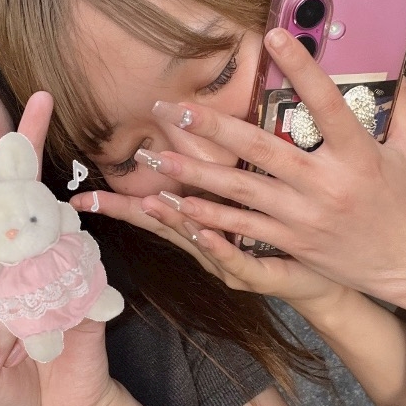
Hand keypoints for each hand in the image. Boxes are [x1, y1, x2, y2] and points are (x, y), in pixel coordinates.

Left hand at [0, 92, 116, 405]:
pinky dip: (78, 275)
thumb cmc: (9, 389)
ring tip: (47, 237)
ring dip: (46, 229)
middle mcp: (14, 264)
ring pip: (51, 222)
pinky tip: (68, 295)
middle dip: (23, 149)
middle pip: (13, 197)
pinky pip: (86, 265)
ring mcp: (54, 271)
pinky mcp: (87, 289)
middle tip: (39, 101)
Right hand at [70, 186, 342, 311]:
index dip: (118, 200)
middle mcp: (208, 248)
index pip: (154, 208)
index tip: (80, 194)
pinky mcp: (258, 277)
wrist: (326, 278)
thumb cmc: (289, 235)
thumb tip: (207, 128)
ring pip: (193, 241)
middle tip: (90, 199)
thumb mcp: (252, 199)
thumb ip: (225, 171)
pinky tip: (202, 230)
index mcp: (204, 225)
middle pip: (160, 226)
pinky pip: (235, 260)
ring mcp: (229, 265)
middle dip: (125, 211)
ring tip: (147, 203)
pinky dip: (216, 245)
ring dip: (170, 222)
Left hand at [87, 29, 405, 311]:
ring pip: (240, 190)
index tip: (273, 37)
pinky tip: (178, 205)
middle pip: (261, 148)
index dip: (300, 68)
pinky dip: (208, 217)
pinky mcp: (290, 241)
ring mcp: (302, 216)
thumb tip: (391, 64)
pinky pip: (242, 229)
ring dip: (194, 172)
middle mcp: (324, 185)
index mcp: (357, 154)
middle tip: (173, 107)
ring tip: (156, 155)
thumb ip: (400, 107)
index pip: (326, 103)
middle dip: (212, 127)